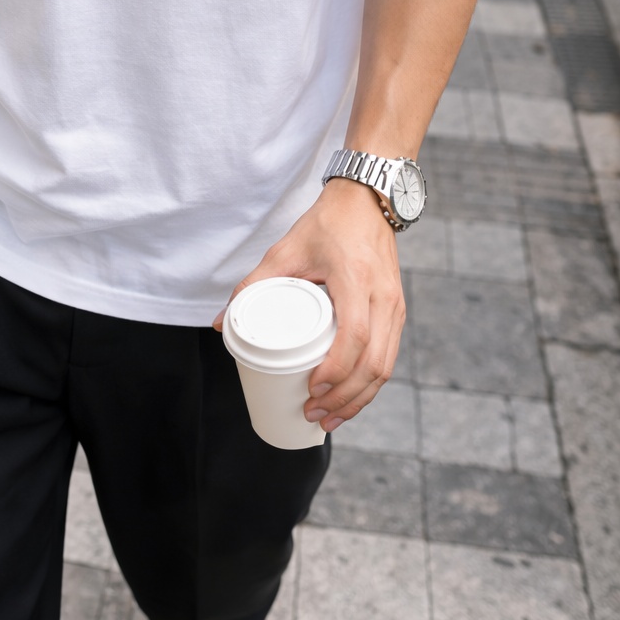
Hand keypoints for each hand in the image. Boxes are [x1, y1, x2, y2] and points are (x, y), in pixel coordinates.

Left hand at [213, 178, 404, 433]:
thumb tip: (221, 324)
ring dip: (359, 399)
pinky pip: (389, 357)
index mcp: (357, 281)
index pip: (354, 337)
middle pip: (374, 364)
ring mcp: (395, 306)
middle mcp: (384, 298)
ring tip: (330, 417)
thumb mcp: (285, 251)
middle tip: (314, 414)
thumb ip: (252, 286)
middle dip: (344, 398)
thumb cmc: (326, 225)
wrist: (367, 202)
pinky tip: (350, 399)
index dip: (335, 370)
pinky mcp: (397, 312)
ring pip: (385, 367)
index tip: (311, 388)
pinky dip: (370, 384)